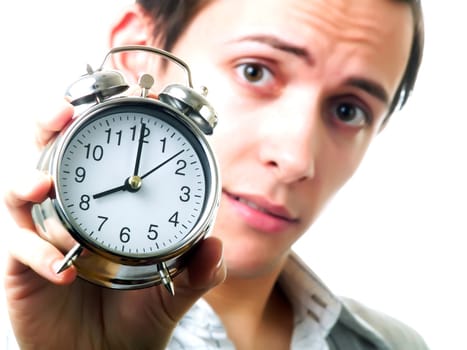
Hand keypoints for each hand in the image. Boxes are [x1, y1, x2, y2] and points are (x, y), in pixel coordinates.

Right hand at [4, 99, 225, 349]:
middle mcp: (74, 208)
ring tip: (43, 184)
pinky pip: (18, 248)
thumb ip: (197, 270)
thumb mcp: (174, 288)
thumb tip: (216, 246)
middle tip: (62, 112)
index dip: (104, 121)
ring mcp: (44, 232)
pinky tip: (62, 268)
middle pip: (51, 152)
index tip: (127, 97)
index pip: (102, 151)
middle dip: (49, 124)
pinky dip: (36, 252)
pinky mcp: (22, 264)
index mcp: (111, 202)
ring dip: (29, 179)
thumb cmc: (138, 313)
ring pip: (20, 190)